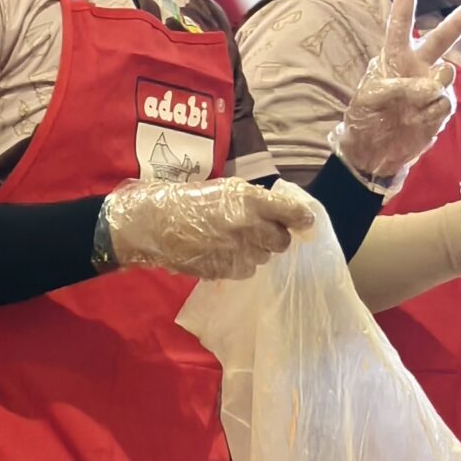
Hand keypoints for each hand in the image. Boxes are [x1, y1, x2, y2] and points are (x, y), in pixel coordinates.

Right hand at [100, 178, 319, 281]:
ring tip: (233, 240)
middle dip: (275, 236)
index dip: (301, 218)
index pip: (290, 213)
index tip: (306, 222)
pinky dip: (240, 263)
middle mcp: (249, 228)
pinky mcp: (225, 271)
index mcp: (249, 202)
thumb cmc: (188, 199)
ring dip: (256, 250)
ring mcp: (237, 252)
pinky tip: (222, 252)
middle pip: (281, 241)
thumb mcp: (224, 189)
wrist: (154, 225)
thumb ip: (254, 201)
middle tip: (260, 230)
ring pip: (264, 257)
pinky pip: (246, 270)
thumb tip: (280, 212)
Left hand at [331, 0, 460, 189]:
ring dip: (428, 91)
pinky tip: (417, 122)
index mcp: (393, 56)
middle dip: (458, 23)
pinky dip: (431, 114)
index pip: (400, 22)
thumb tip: (437, 84)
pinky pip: (445, 103)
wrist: (375, 153)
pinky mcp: (441, 109)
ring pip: (445, 77)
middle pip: (440, 39)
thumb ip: (403, 84)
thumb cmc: (365, 118)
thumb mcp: (373, 95)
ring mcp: (431, 87)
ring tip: (410, 109)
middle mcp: (416, 66)